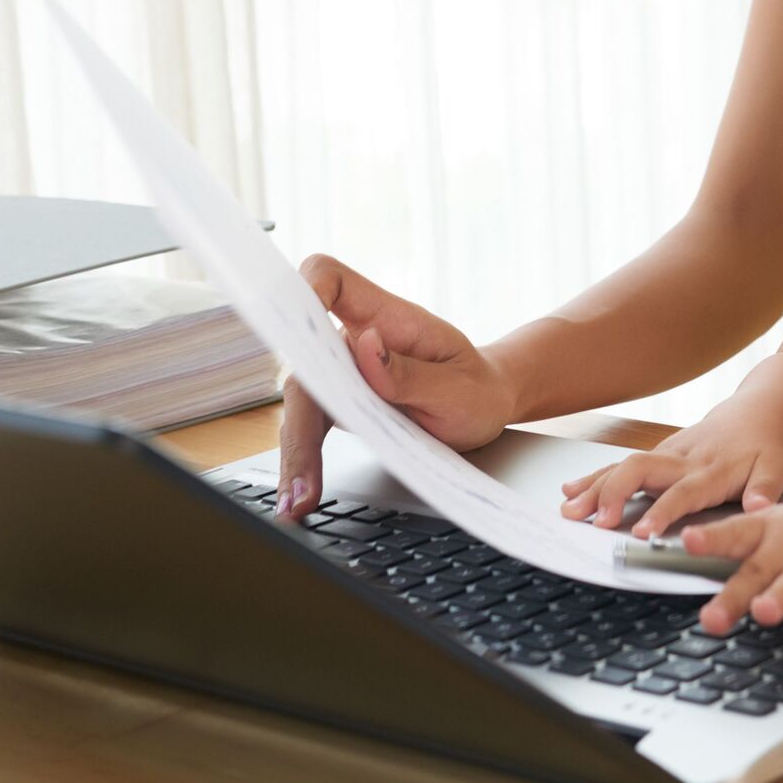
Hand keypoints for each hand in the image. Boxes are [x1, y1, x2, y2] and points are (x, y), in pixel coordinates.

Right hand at [273, 255, 517, 522]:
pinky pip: (310, 427)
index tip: (300, 325)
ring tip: (296, 502)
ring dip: (295, 452)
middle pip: (303, 357)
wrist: (487, 408)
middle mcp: (355, 341)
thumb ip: (412, 373)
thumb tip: (366, 347)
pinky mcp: (341, 406)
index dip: (308, 288)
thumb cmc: (476, 388)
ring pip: (301, 401)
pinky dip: (303, 463)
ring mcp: (344, 374)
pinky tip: (298, 498)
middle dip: (299, 416)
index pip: (331, 280)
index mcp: (387, 318)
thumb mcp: (459, 388)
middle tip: (302, 475)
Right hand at [556, 402, 782, 539]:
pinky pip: (619, 465)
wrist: (756, 415)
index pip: (682, 492)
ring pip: (624, 466)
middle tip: (597, 522)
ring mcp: (664, 455)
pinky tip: (571, 490)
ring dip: (595, 488)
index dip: (662, 512)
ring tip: (570, 510)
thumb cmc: (763, 448)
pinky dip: (594, 477)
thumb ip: (766, 489)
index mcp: (711, 470)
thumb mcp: (776, 469)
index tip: (643, 532)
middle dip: (615, 494)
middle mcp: (682, 459)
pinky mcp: (655, 455)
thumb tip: (759, 507)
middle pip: (641, 470)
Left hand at [680, 492, 782, 633]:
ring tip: (761, 612)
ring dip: (778, 595)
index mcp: (769, 527)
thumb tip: (687, 563)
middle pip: (759, 567)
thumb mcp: (777, 529)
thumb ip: (740, 548)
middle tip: (711, 619)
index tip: (688, 540)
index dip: (712, 537)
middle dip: (734, 595)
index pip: (736, 532)